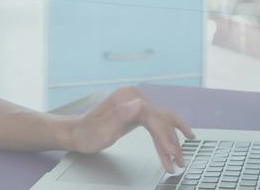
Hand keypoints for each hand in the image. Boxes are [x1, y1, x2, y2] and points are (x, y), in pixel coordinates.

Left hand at [65, 87, 193, 172]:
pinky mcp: (138, 113)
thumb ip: (120, 115)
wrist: (77, 133)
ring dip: (173, 140)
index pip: (153, 115)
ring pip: (163, 122)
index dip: (164, 135)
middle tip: (179, 161)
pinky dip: (167, 136)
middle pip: (161, 119)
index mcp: (126, 97)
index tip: (171, 152)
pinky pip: (157, 124)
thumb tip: (139, 103)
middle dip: (171, 142)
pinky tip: (178, 142)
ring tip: (182, 157)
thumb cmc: (86, 133)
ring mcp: (137, 104)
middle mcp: (134, 97)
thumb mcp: (101, 128)